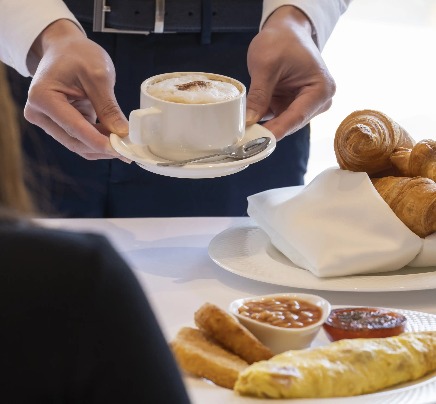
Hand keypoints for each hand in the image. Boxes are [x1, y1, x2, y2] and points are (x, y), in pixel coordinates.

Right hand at [24, 19, 128, 159]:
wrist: (64, 48)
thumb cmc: (78, 54)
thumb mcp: (98, 75)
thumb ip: (108, 107)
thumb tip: (122, 133)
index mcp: (42, 98)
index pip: (74, 128)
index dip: (98, 142)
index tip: (120, 151)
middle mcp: (39, 113)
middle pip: (75, 142)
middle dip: (102, 148)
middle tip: (128, 151)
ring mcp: (47, 121)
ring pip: (78, 145)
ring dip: (102, 147)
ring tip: (124, 144)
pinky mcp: (59, 125)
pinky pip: (81, 140)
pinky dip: (98, 141)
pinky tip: (115, 138)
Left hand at [246, 6, 335, 139]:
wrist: (286, 30)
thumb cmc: (282, 40)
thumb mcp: (266, 65)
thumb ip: (259, 95)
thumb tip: (249, 121)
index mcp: (321, 89)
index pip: (296, 116)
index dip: (276, 131)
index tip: (259, 142)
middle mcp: (318, 101)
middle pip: (291, 123)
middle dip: (268, 131)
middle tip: (245, 140)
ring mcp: (305, 105)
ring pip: (282, 123)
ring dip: (264, 127)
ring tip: (243, 133)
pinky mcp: (292, 105)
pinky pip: (276, 118)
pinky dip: (262, 120)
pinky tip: (247, 125)